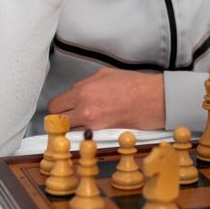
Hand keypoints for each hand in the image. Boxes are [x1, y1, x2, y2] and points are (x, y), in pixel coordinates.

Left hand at [47, 68, 165, 129]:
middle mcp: (84, 111)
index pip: (55, 106)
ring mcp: (94, 125)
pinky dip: (87, 131)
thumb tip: (76, 91)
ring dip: (74, 127)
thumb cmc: (134, 84)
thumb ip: (85, 84)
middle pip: (59, 122)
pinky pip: (86, 134)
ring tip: (84, 121)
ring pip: (71, 131)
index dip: (58, 107)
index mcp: (83, 92)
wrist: (154, 99)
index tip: (62, 107)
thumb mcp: (104, 74)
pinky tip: (96, 124)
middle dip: (62, 119)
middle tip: (70, 115)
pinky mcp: (104, 134)